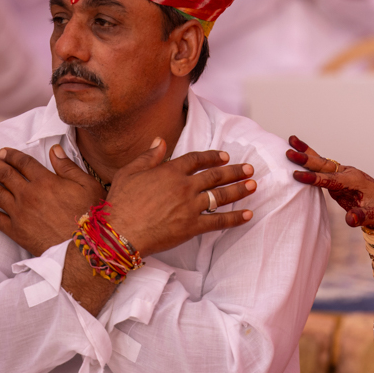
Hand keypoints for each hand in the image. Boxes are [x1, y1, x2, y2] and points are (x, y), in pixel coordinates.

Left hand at [0, 144, 104, 254]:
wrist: (84, 248)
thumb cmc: (91, 215)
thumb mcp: (87, 185)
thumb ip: (68, 167)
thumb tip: (55, 150)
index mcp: (46, 181)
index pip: (23, 163)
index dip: (12, 156)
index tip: (2, 152)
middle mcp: (29, 194)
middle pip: (5, 174)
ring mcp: (20, 213)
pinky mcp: (16, 231)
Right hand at [105, 138, 255, 254]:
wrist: (120, 232)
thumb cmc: (121, 202)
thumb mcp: (130, 172)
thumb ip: (148, 156)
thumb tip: (161, 140)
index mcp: (169, 171)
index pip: (196, 159)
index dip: (212, 157)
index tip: (225, 156)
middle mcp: (184, 186)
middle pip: (215, 176)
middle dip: (234, 171)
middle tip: (249, 169)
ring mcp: (190, 206)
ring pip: (221, 195)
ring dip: (239, 189)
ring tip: (253, 185)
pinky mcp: (192, 226)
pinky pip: (219, 221)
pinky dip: (234, 218)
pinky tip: (247, 215)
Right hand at [286, 135, 373, 227]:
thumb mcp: (373, 216)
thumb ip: (360, 217)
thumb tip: (350, 219)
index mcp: (354, 181)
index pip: (330, 180)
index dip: (314, 178)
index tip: (297, 175)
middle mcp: (347, 173)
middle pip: (324, 165)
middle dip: (306, 159)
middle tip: (289, 152)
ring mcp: (342, 174)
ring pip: (322, 162)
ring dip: (307, 152)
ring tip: (291, 140)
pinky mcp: (338, 178)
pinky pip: (322, 168)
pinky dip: (310, 159)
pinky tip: (299, 152)